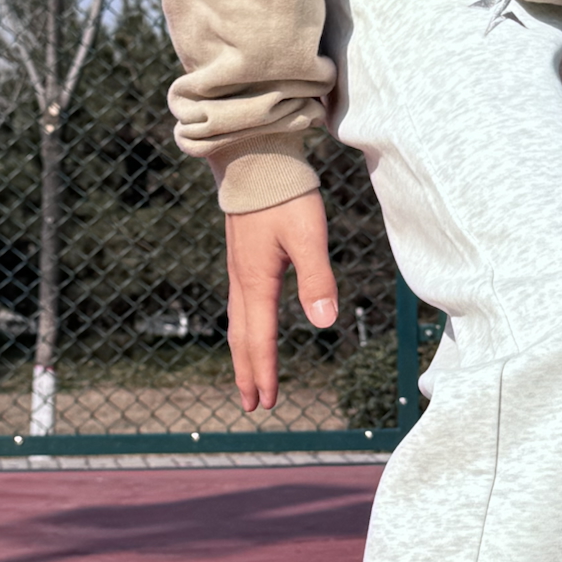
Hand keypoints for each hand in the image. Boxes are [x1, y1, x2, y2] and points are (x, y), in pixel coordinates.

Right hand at [225, 191, 337, 410]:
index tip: (267, 402)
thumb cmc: (284, 193)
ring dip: (243, 353)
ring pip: (238, 322)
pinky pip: (240, 305)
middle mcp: (242, 280)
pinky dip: (243, 328)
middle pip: (242, 338)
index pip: (261, 338)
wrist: (255, 156)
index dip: (265, 372)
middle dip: (249, 373)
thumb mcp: (308, 235)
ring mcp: (238, 268)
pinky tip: (250, 327)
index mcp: (257, 281)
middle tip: (253, 405)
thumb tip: (324, 322)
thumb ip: (317, 278)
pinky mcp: (242, 257)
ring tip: (248, 376)